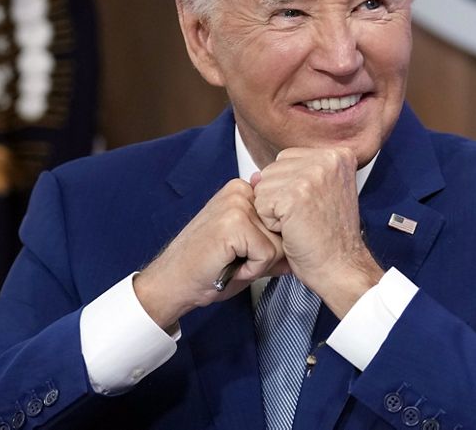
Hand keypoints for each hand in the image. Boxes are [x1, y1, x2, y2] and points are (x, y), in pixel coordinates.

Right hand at [134, 178, 285, 329]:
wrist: (171, 283)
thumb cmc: (205, 269)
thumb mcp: (247, 253)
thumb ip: (276, 245)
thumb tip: (304, 246)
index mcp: (243, 192)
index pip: (285, 220)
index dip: (269, 247)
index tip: (241, 252)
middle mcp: (241, 191)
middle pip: (284, 230)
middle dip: (266, 256)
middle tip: (234, 259)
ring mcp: (236, 204)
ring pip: (278, 243)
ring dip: (258, 264)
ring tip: (230, 262)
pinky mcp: (234, 223)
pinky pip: (266, 254)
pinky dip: (251, 269)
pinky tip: (227, 265)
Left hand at [252, 147, 383, 316]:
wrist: (341, 266)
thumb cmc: (331, 238)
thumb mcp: (321, 194)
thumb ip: (293, 176)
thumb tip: (255, 175)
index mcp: (337, 156)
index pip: (286, 159)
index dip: (289, 188)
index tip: (312, 206)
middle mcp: (327, 160)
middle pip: (272, 170)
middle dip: (279, 198)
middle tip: (306, 217)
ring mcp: (312, 175)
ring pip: (264, 187)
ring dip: (274, 211)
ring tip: (300, 223)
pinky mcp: (295, 194)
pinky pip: (261, 204)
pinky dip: (271, 224)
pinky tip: (292, 231)